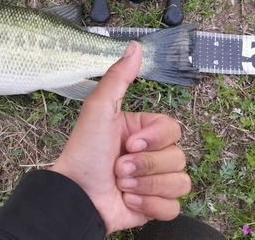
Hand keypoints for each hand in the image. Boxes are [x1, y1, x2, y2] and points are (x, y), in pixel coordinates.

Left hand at [49, 41, 190, 233]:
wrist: (75, 196)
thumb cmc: (84, 152)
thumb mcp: (99, 109)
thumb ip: (119, 78)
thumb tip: (135, 46)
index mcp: (141, 131)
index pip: (173, 129)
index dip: (155, 138)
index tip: (130, 143)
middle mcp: (150, 154)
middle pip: (178, 156)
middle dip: (145, 164)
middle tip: (119, 166)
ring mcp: (154, 181)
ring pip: (179, 182)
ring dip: (146, 185)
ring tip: (121, 184)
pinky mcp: (154, 206)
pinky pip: (173, 207)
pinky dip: (150, 205)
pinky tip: (128, 200)